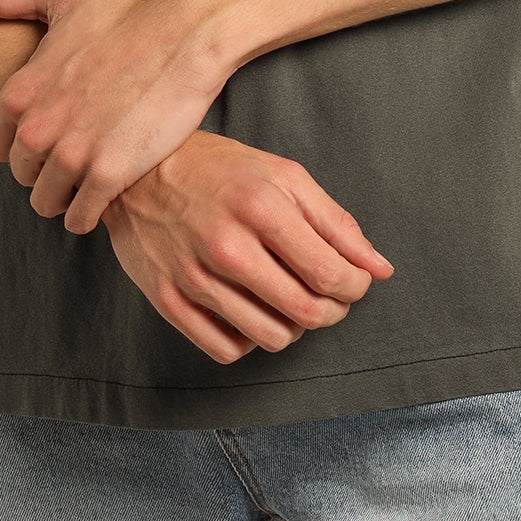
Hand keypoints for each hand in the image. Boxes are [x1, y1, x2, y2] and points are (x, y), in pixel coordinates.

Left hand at [0, 0, 227, 232]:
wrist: (188, 31)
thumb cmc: (129, 12)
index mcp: (20, 91)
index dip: (25, 142)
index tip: (53, 133)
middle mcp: (38, 127)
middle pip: (23, 175)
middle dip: (46, 169)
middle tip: (78, 153)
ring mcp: (73, 154)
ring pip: (47, 202)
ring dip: (67, 195)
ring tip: (92, 176)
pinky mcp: (109, 174)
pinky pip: (81, 217)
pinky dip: (91, 212)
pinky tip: (108, 192)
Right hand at [101, 129, 394, 362]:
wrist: (141, 171)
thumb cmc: (221, 170)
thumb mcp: (284, 176)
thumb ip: (335, 223)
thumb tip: (380, 268)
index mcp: (262, 207)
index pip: (330, 274)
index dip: (355, 287)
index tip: (354, 281)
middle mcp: (228, 246)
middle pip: (306, 313)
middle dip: (332, 310)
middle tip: (329, 295)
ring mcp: (194, 277)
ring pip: (272, 338)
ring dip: (294, 327)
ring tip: (290, 301)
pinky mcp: (168, 301)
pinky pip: (228, 350)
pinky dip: (250, 339)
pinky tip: (252, 311)